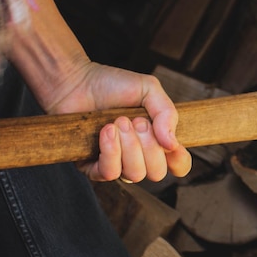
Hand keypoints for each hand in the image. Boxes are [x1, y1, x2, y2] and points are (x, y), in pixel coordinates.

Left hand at [44, 61, 191, 182]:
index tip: (170, 144)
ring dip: (129, 146)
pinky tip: (106, 131)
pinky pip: (109, 174)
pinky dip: (111, 151)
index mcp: (156, 141)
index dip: (179, 160)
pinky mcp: (92, 167)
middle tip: (136, 121)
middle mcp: (138, 157)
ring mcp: (116, 164)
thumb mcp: (149, 89)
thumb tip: (172, 144)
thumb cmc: (112, 85)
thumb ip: (167, 113)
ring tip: (119, 121)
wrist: (77, 82)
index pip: (178, 166)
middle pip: (157, 172)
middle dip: (149, 146)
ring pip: (135, 175)